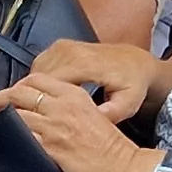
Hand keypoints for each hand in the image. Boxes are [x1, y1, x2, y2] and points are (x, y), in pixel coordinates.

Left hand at [0, 74, 158, 171]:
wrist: (128, 168)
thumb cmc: (112, 147)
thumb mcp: (92, 114)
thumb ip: (67, 108)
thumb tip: (44, 111)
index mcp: (74, 95)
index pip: (35, 79)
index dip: (18, 87)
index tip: (12, 98)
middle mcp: (63, 107)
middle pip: (19, 92)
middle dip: (2, 99)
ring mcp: (56, 128)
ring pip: (16, 114)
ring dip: (2, 120)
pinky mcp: (53, 149)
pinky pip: (22, 138)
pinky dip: (11, 139)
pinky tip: (8, 143)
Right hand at [31, 39, 162, 118]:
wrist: (136, 62)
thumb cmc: (132, 83)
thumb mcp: (126, 105)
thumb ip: (107, 115)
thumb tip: (85, 125)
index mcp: (86, 64)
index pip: (50, 83)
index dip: (42, 103)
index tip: (42, 118)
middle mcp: (72, 51)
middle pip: (38, 77)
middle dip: (36, 98)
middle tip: (40, 116)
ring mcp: (64, 46)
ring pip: (35, 71)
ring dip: (36, 89)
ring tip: (44, 106)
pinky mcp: (59, 46)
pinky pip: (39, 65)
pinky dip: (39, 80)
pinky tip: (48, 93)